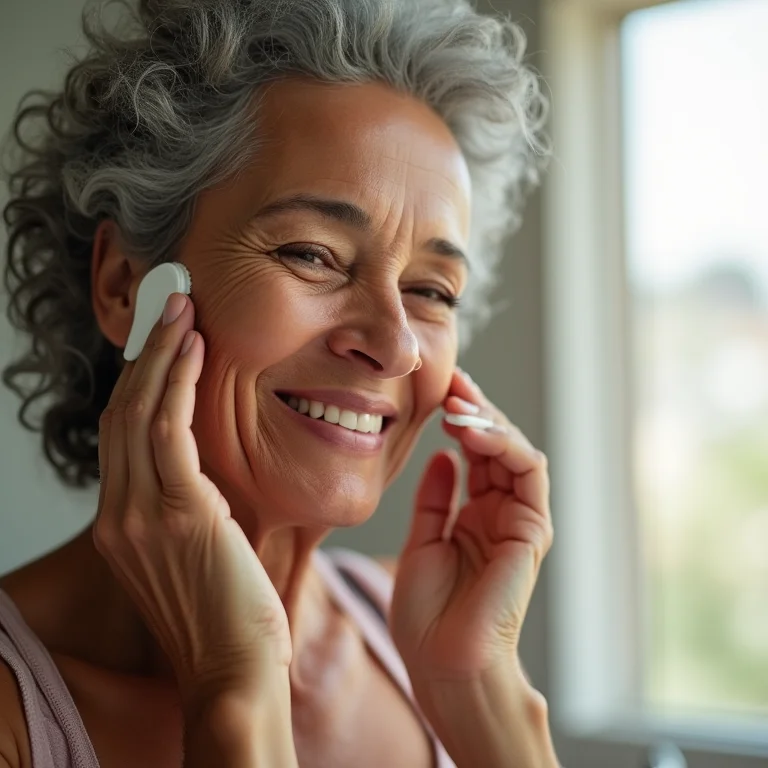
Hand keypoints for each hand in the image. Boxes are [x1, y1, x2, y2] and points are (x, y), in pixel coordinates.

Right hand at [94, 292, 290, 707]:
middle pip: (122, 412)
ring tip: (181, 308)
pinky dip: (179, 384)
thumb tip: (202, 469)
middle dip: (145, 352)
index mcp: (121, 523)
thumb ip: (188, 508)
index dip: (139, 380)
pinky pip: (170, 431)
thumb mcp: (194, 553)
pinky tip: (196, 350)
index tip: (159, 340)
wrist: (233, 669)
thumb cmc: (226, 613)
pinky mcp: (178, 513)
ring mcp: (142, 514)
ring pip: (140, 411)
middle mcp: (120, 514)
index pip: (122, 434)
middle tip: (167, 303)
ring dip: (162, 353)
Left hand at [390, 369, 552, 685]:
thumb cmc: (426, 617)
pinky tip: (473, 431)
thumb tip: (442, 455)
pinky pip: (529, 475)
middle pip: (498, 447)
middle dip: (476, 410)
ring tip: (459, 403)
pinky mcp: (531, 531)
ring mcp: (519, 521)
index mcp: (474, 517)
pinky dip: (505, 446)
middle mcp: (500, 514)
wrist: (443, 666)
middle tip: (452, 382)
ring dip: (490, 422)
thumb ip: (435, 499)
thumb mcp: (421, 543)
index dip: (460, 420)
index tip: (438, 392)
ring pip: (517, 453)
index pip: (475, 455)